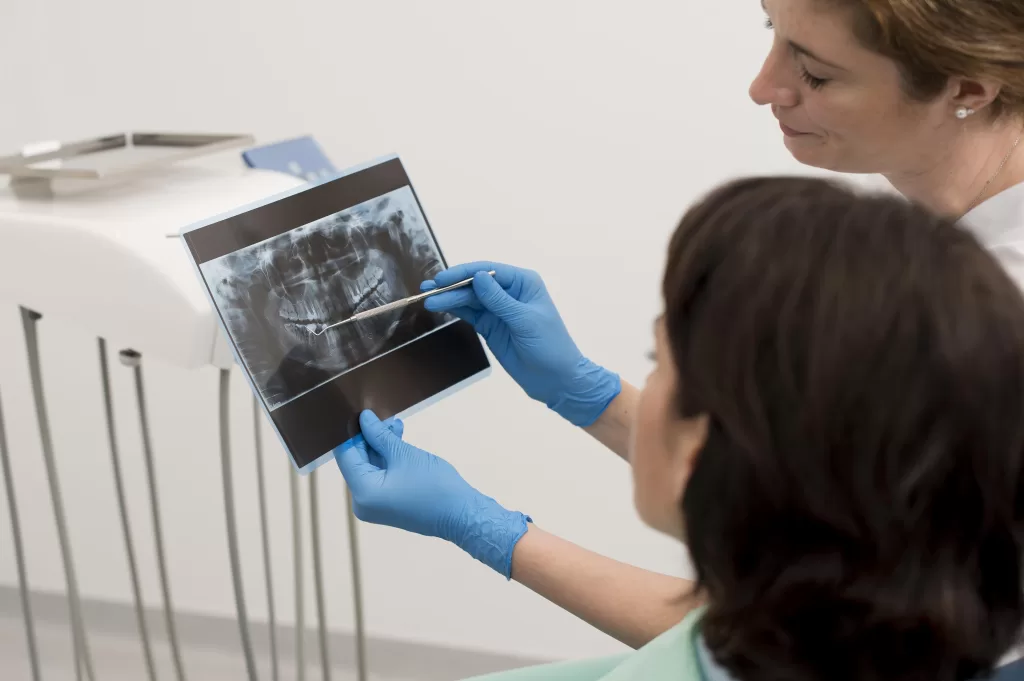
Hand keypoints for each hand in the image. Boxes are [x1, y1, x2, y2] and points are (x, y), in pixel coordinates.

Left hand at [334, 410, 530, 578]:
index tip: (361, 412)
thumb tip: (363, 418)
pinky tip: (399, 440)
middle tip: (384, 416)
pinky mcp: (388, 505)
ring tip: (396, 425)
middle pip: (358, 461)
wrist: (461, 514)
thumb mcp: (404, 454)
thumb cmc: (433, 485)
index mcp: (362, 492)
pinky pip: (381, 477)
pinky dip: (388, 460)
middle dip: (370, 437)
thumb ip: (379, 435)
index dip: (352, 432)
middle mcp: (362, 502)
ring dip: (381, 446)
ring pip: (371, 467)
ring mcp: (375, 505)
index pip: (346, 455)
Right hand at [422, 261, 620, 426]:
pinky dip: (455, 310)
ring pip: (470, 299)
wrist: (556, 380)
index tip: (443, 279)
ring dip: (449, 299)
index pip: (489, 272)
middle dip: (452, 286)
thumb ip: (499, 300)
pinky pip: (470, 313)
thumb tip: (477, 277)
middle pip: (475, 284)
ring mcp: (499, 310)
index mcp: (523, 283)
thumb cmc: (550, 346)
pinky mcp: (491, 326)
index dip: (464, 273)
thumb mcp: (525, 321)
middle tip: (428, 290)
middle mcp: (510, 292)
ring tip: (428, 300)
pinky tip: (440, 307)